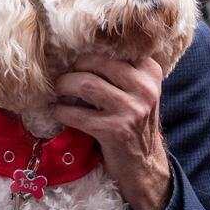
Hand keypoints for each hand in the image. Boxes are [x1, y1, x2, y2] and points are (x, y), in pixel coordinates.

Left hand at [52, 53, 171, 209]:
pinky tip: (59, 112)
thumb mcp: (138, 90)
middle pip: (97, 61)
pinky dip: (61, 111)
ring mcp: (131, 110)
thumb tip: (83, 46)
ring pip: (85, 84)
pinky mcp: (114, 131)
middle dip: (74, 67)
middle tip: (65, 77)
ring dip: (64, 86)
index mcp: (150, 72)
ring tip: (60, 91)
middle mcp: (144, 88)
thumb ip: (122, 69)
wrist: (143, 164)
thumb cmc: (132, 121)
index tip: (77, 59)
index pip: (115, 48)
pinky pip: (76, 113)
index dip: (90, 51)